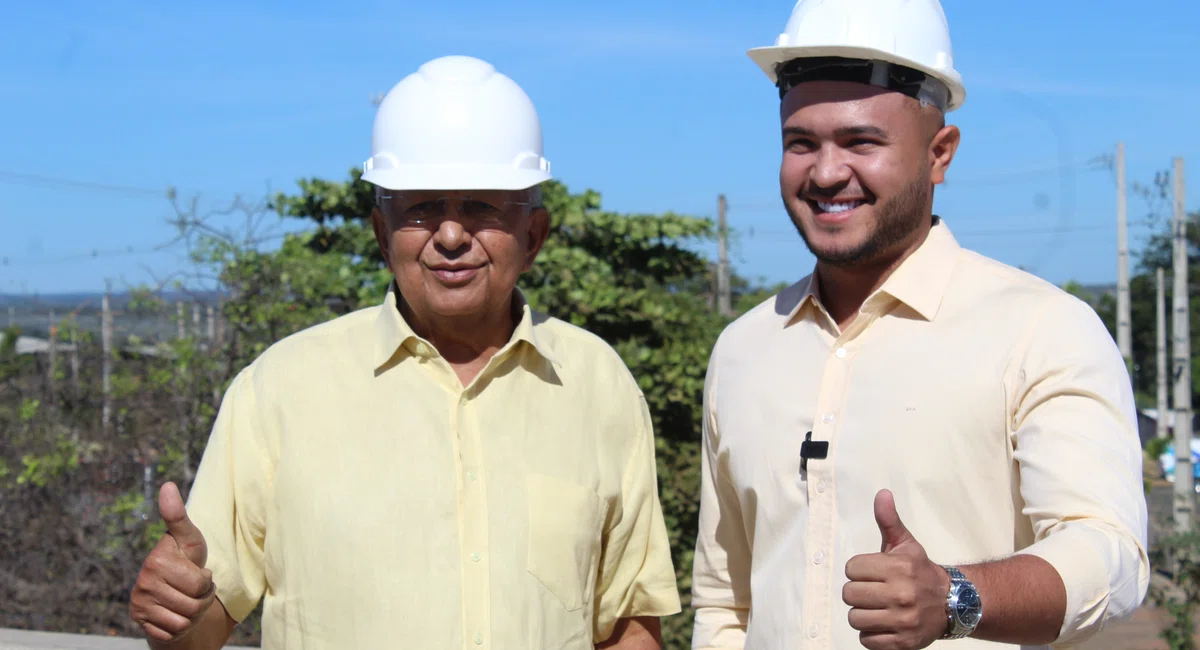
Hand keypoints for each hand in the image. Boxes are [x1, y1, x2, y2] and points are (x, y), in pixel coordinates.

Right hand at [129, 482, 215, 642]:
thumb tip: (167, 485)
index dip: (206, 581)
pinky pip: (173, 633)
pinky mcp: (142, 625)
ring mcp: (140, 605)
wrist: (172, 592)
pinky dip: (181, 627)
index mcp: (156, 561)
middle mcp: (143, 583)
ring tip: (186, 599)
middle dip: (202, 598)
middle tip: (193, 588)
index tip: (194, 570)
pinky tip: (175, 613)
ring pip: (185, 621)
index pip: (200, 584)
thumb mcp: (189, 539)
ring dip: (193, 613)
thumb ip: (178, 516)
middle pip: (194, 605)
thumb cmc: (185, 560)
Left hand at [841, 489, 950, 649]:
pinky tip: (884, 623)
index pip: (851, 569)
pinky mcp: (902, 642)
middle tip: (874, 591)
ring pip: (855, 619)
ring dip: (863, 614)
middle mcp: (901, 595)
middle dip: (858, 592)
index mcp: (898, 568)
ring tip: (878, 608)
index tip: (872, 573)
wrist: (953, 604)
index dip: (859, 570)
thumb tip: (882, 494)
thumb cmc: (920, 571)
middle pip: (849, 594)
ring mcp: (902, 621)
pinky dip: (871, 635)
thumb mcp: (906, 544)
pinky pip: (867, 641)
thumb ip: (889, 520)